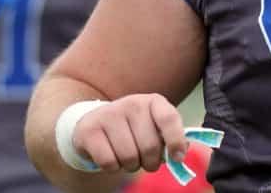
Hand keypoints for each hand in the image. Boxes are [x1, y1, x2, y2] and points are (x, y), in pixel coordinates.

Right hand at [73, 94, 187, 173]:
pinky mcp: (89, 129)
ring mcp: (109, 114)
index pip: (169, 119)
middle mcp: (132, 103)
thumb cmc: (133, 129)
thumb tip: (180, 153)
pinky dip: (113, 168)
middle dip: (150, 162)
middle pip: (149, 146)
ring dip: (130, 166)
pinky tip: (111, 156)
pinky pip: (109, 162)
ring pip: (129, 157)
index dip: (175, 141)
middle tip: (145, 161)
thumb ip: (170, 138)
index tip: (177, 158)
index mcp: (154, 101)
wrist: (95, 122)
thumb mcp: (154, 127)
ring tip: (127, 157)